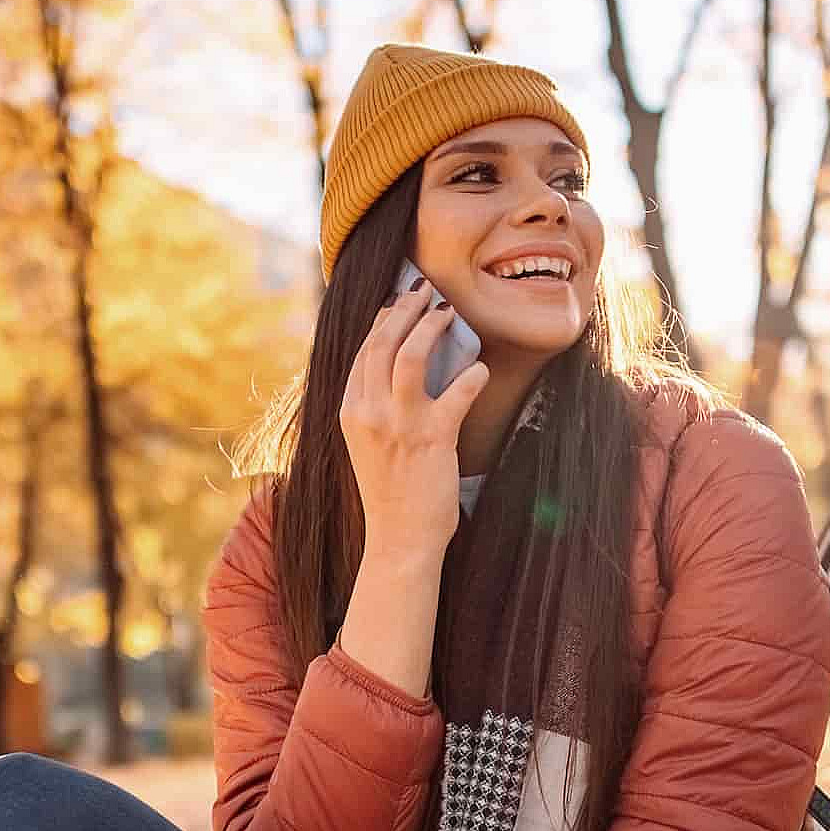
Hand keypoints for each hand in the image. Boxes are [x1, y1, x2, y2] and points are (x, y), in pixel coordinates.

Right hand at [340, 274, 489, 558]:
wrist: (399, 539)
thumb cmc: (391, 493)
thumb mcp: (368, 444)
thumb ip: (374, 408)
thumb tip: (394, 369)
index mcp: (349, 411)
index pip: (364, 351)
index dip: (383, 320)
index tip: (400, 302)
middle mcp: (367, 413)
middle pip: (382, 342)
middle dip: (406, 309)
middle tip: (427, 291)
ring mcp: (398, 424)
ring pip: (409, 355)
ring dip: (430, 327)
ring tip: (448, 312)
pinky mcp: (432, 438)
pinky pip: (457, 392)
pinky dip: (473, 375)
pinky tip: (480, 369)